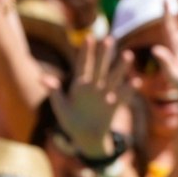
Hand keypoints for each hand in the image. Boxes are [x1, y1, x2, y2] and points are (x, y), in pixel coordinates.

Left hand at [51, 35, 128, 156]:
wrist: (85, 138)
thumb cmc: (70, 122)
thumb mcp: (60, 107)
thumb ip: (54, 91)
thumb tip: (41, 78)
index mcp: (79, 85)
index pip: (83, 65)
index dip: (85, 52)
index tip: (89, 38)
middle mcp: (94, 86)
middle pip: (100, 67)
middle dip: (104, 54)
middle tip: (109, 39)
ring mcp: (105, 95)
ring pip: (113, 78)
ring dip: (120, 67)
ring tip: (127, 54)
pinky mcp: (114, 106)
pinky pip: (122, 96)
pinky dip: (129, 89)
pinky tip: (136, 81)